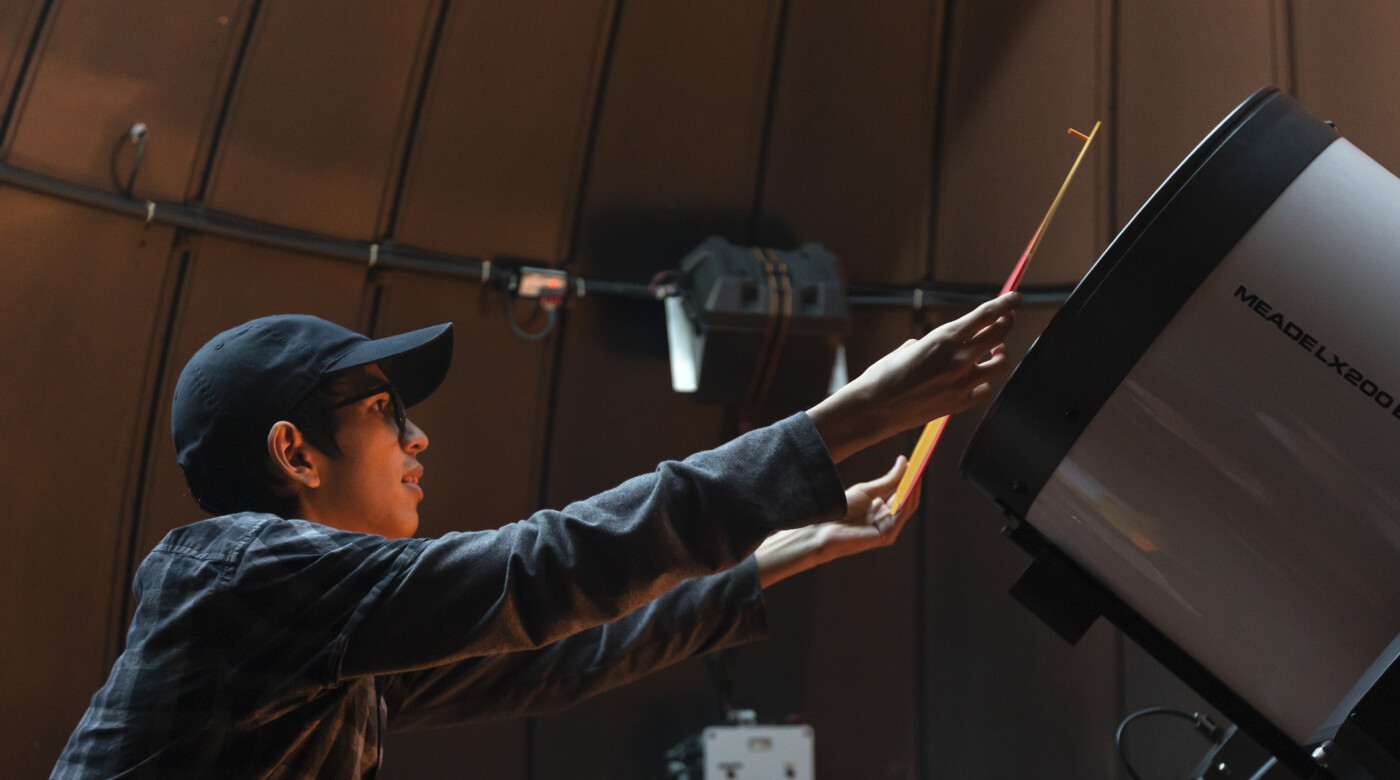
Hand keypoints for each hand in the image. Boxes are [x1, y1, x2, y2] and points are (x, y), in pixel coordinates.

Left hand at [753, 456, 920, 587]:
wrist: (823, 527)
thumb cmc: (841, 509)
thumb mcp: (867, 490)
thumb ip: (889, 479)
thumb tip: (905, 461)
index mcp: (884, 509)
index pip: (904, 493)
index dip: (913, 477)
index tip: (919, 460)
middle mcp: (889, 520)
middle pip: (909, 499)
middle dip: (916, 481)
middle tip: (922, 462)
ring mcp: (889, 529)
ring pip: (908, 506)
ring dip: (914, 488)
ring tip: (918, 470)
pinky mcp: (886, 535)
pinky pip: (900, 515)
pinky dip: (906, 500)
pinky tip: (908, 486)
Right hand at [807, 292, 1019, 462]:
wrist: (873, 409)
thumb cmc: (883, 376)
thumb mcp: (907, 348)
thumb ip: (931, 344)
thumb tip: (940, 346)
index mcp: (943, 339)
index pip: (985, 315)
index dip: (1005, 304)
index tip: (1016, 298)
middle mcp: (957, 359)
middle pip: (999, 335)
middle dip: (1007, 323)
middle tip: (1007, 319)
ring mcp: (961, 383)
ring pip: (1000, 363)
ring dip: (1000, 353)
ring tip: (993, 351)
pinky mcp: (959, 404)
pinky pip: (985, 390)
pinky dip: (985, 383)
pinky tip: (977, 380)